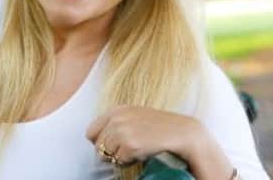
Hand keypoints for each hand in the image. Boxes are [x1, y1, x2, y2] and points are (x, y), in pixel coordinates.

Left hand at [85, 105, 200, 165]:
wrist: (181, 131)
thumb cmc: (158, 127)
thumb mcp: (134, 116)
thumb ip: (116, 123)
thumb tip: (97, 141)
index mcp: (116, 110)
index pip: (90, 132)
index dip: (100, 142)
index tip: (112, 146)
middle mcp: (116, 118)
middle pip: (97, 145)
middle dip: (109, 152)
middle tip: (127, 151)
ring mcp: (122, 130)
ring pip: (107, 154)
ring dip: (119, 157)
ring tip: (135, 152)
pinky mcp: (130, 144)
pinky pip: (119, 160)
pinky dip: (128, 162)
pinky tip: (141, 154)